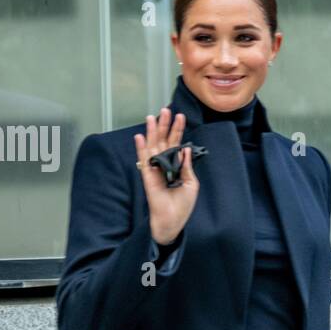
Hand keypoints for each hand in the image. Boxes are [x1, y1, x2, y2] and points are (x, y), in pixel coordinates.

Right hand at [134, 107, 198, 245]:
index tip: (180, 116)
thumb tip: (185, 148)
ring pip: (153, 146)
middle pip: (163, 140)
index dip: (178, 130)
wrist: (173, 219)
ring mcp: (155, 169)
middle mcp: (164, 164)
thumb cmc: (183, 204)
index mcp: (176, 165)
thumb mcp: (191, 183)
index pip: (176, 143)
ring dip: (152, 131)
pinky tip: (139, 136)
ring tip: (153, 117)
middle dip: (164, 125)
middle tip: (166, 110)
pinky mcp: (147, 176)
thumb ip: (187, 165)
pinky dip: (141, 147)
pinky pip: (143, 159)